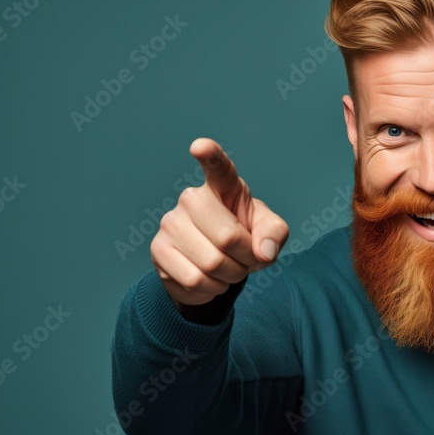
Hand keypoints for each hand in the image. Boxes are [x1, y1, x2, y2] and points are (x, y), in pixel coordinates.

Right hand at [150, 138, 288, 308]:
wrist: (215, 268)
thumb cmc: (244, 239)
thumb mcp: (268, 233)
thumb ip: (275, 234)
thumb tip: (264, 251)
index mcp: (222, 187)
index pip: (217, 167)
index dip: (210, 155)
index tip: (200, 146)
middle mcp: (192, 199)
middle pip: (228, 237)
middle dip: (246, 258)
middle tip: (245, 259)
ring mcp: (171, 223)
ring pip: (212, 263)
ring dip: (230, 276)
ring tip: (227, 268)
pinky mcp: (158, 249)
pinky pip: (194, 280)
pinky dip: (212, 288)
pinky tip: (210, 278)